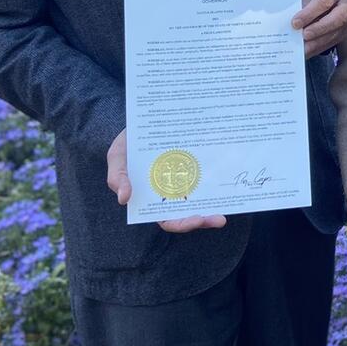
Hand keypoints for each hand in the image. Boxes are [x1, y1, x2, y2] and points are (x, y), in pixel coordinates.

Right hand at [106, 128, 226, 233]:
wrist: (144, 122)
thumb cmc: (127, 145)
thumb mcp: (117, 157)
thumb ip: (118, 177)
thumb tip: (124, 199)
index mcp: (154, 199)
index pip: (169, 220)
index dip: (182, 224)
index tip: (196, 220)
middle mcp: (173, 193)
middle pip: (190, 213)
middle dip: (205, 219)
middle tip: (220, 220)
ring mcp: (187, 179)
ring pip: (203, 197)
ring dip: (216, 202)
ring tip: (229, 202)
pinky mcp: (197, 165)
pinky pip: (208, 175)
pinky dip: (218, 178)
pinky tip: (229, 174)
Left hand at [294, 0, 346, 57]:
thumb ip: (301, 4)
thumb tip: (287, 21)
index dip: (310, 12)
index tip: (295, 23)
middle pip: (339, 17)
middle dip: (319, 28)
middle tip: (303, 35)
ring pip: (337, 32)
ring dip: (318, 42)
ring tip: (302, 48)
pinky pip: (334, 41)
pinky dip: (318, 47)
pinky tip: (306, 51)